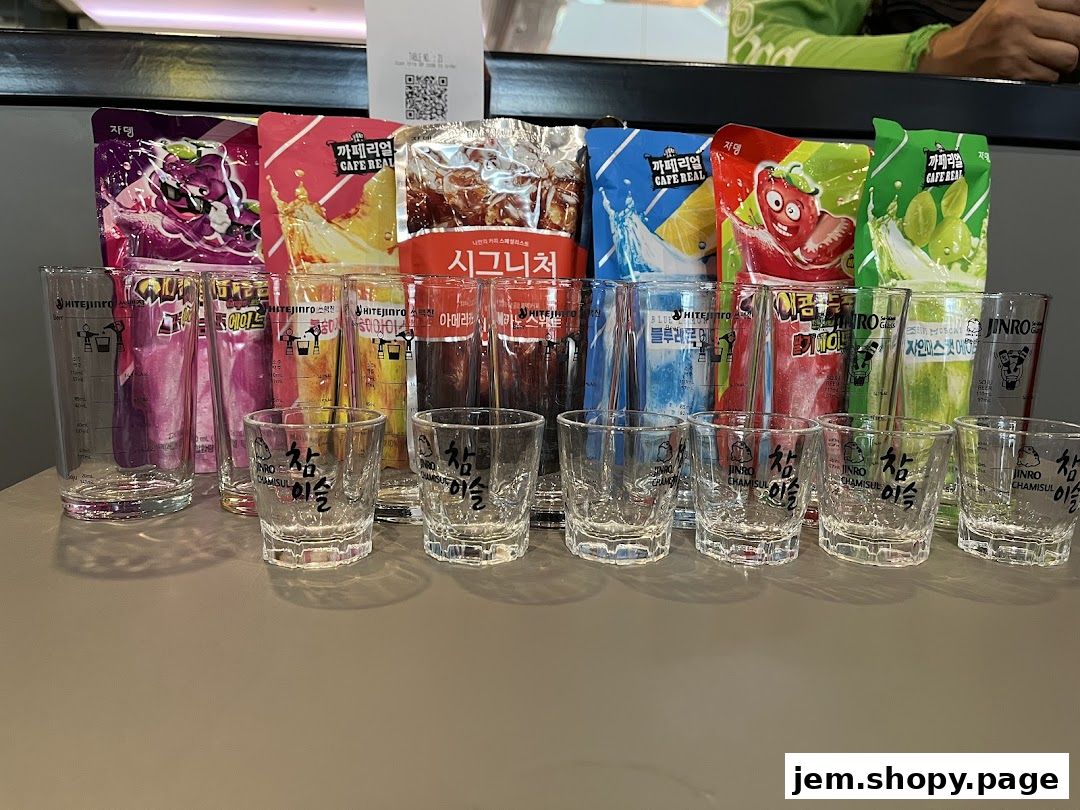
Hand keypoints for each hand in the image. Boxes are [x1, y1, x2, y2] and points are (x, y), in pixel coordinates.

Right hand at [918, 0, 1079, 81]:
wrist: (950, 58)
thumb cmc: (983, 29)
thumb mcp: (1007, 1)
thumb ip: (1040, 2)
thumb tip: (1076, 11)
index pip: (1074, 3)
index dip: (1078, 16)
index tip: (1071, 23)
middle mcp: (1018, 19)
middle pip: (1076, 30)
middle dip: (1075, 40)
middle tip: (1066, 42)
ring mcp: (1016, 47)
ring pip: (1068, 56)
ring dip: (1064, 60)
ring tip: (1051, 56)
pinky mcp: (1013, 71)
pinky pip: (1050, 76)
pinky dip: (1047, 75)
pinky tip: (1034, 68)